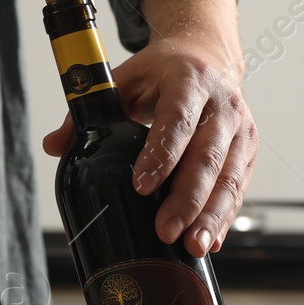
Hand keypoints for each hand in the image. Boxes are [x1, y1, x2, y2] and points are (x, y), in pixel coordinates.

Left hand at [43, 35, 257, 257]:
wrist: (209, 58)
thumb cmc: (163, 73)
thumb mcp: (124, 80)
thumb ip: (89, 113)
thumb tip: (54, 146)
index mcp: (189, 79)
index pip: (177, 118)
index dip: (162, 153)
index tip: (142, 186)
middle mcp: (223, 104)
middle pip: (207, 155)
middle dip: (188, 198)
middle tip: (166, 230)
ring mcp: (241, 129)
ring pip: (229, 177)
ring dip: (211, 215)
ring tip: (192, 245)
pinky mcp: (249, 151)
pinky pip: (239, 188)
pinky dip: (225, 217)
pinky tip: (209, 241)